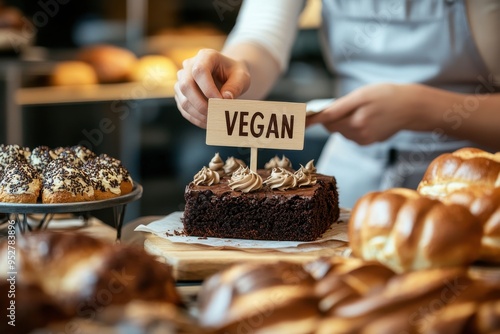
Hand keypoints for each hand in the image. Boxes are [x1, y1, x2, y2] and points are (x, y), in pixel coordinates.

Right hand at [174, 49, 250, 127]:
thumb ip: (236, 86)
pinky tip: (209, 122)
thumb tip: (225, 98)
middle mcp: (189, 66)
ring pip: (183, 99)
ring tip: (214, 120)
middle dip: (201, 104)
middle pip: (185, 85)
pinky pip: (183, 109)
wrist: (227, 75)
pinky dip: (196, 118)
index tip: (221, 101)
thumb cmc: (235, 74)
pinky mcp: (181, 94)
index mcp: (205, 56)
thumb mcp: (242, 77)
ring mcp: (182, 80)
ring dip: (198, 114)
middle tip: (216, 114)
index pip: (199, 71)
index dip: (208, 88)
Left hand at [306, 83, 426, 144]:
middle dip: (332, 117)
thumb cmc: (385, 95)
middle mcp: (358, 130)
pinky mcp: (367, 142)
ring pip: (341, 130)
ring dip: (343, 121)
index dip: (310, 121)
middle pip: (332, 126)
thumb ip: (340, 105)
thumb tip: (322, 117)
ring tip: (362, 110)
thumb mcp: (363, 94)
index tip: (297, 123)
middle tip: (346, 105)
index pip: (326, 119)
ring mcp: (363, 139)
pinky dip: (353, 127)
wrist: (411, 107)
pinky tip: (367, 119)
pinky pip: (351, 134)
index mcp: (355, 116)